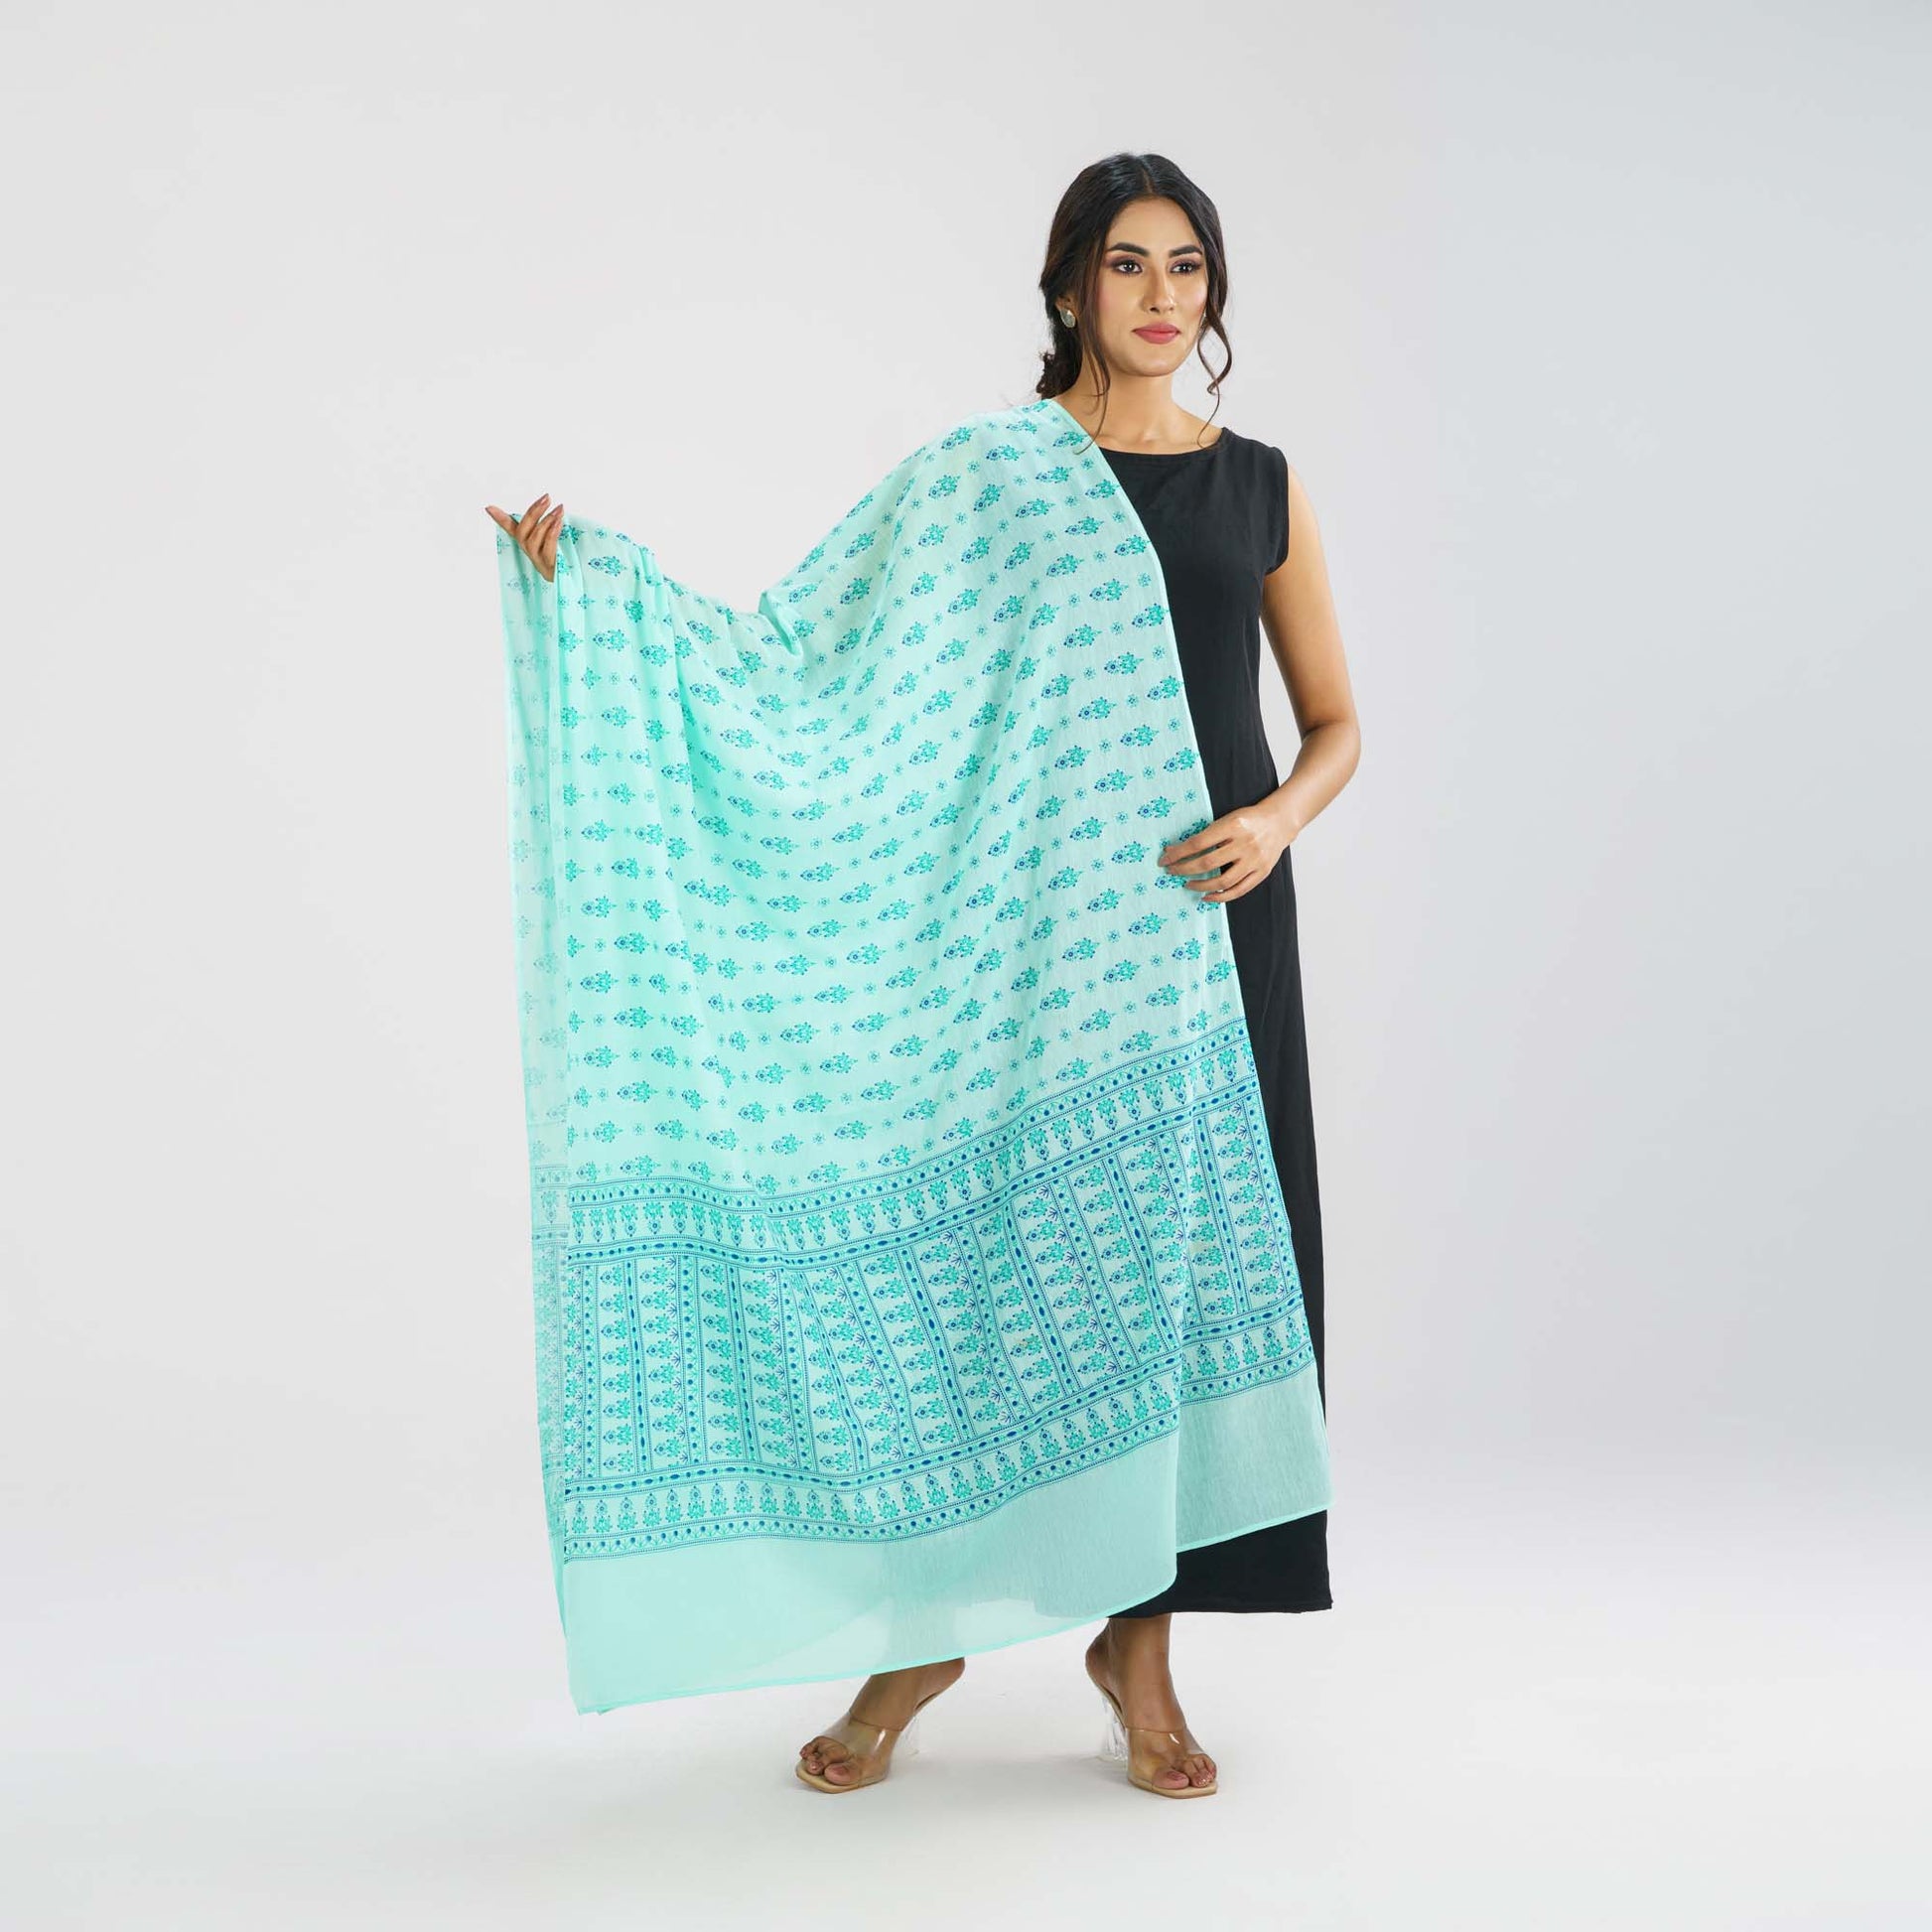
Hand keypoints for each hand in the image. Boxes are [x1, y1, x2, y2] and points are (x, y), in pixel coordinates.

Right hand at [485, 493, 563, 581]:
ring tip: (559, 509)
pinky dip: (552, 534)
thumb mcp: (556, 538)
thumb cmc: (565, 556)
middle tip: (546, 497)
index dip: (500, 519)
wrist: (575, 580)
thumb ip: (549, 524)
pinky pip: (547, 549)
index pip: (510, 529)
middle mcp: (529, 552)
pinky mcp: (549, 568)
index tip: (488, 507)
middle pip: (522, 532)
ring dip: (546, 521)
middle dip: (533, 512)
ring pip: (534, 539)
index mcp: (528, 542)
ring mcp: (538, 561)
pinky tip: (559, 523)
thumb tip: (550, 506)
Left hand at [1159, 798, 1292, 902]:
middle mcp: (1245, 844)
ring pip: (1222, 881)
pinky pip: (1239, 890)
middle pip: (1208, 863)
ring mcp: (1255, 860)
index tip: (1164, 859)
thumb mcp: (1227, 819)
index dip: (1179, 853)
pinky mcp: (1262, 872)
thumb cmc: (1248, 820)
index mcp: (1233, 826)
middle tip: (1172, 872)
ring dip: (1201, 885)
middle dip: (1185, 869)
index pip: (1198, 843)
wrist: (1279, 822)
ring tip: (1187, 884)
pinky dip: (1221, 897)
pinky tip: (1207, 896)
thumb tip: (1175, 850)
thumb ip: (1207, 835)